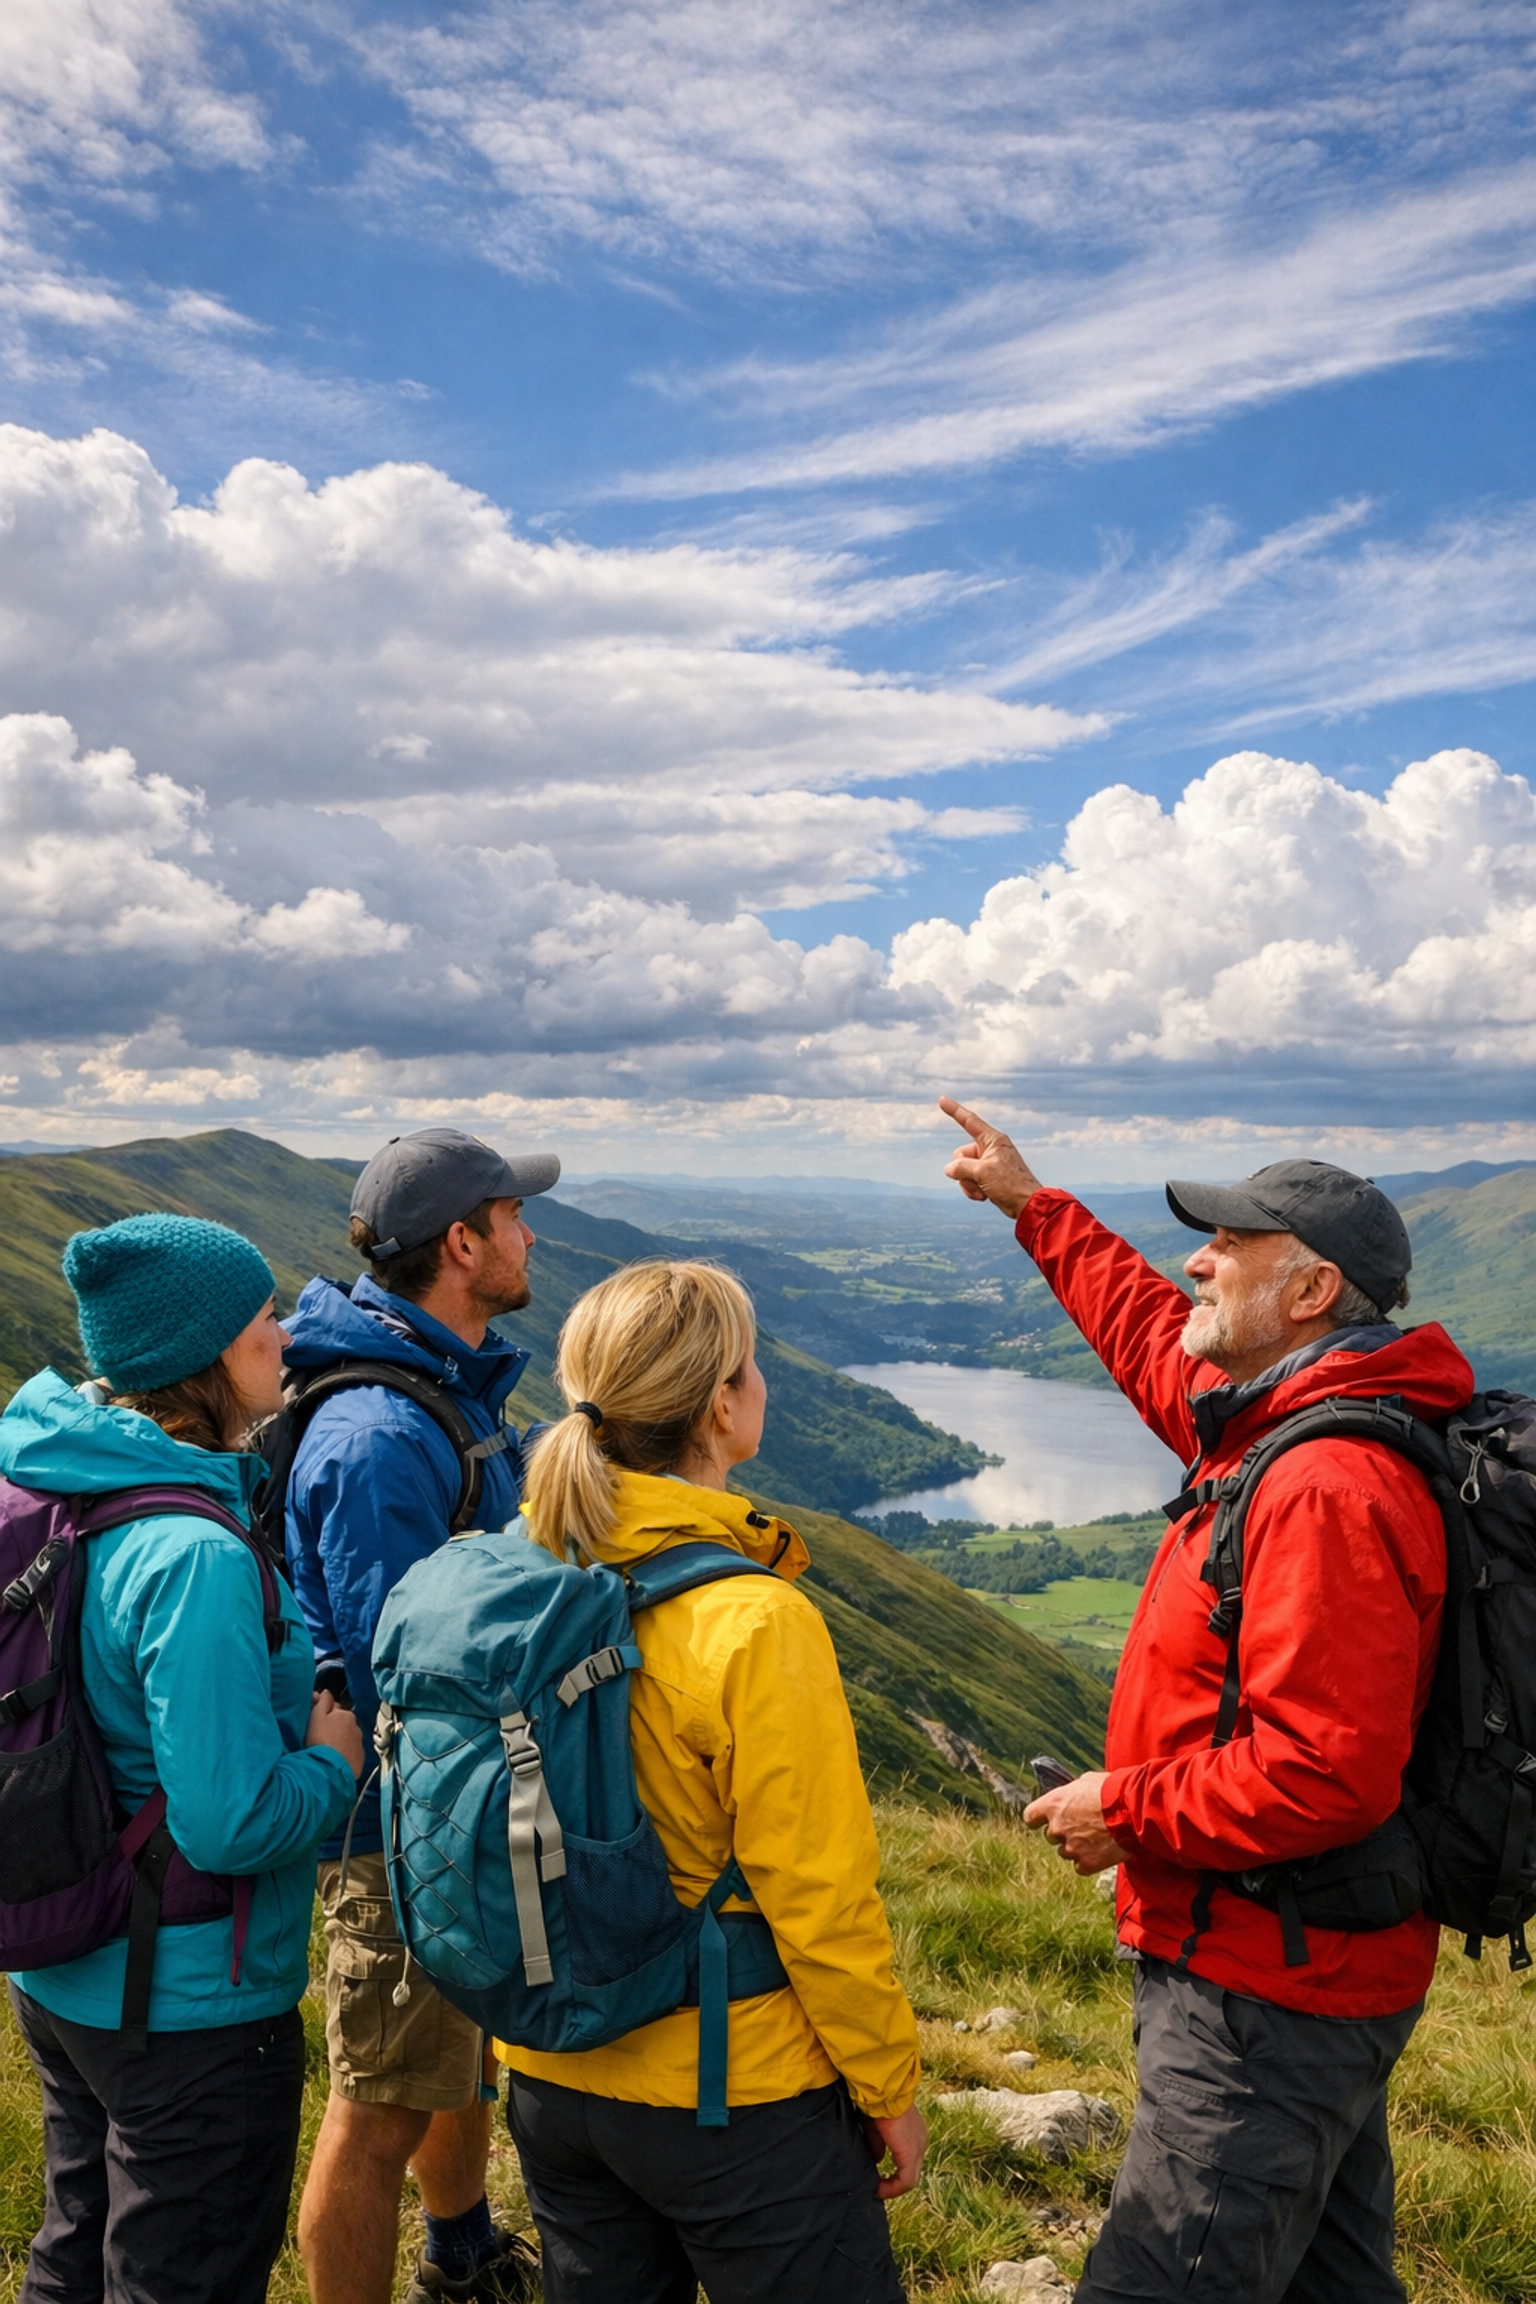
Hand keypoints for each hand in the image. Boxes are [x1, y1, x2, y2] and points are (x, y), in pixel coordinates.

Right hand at [306, 1689, 364, 1780]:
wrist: (330, 1770)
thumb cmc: (320, 1741)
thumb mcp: (316, 1718)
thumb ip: (322, 1702)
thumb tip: (325, 1691)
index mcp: (346, 1715)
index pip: (335, 1710)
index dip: (325, 1715)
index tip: (317, 1723)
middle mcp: (356, 1727)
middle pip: (344, 1724)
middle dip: (335, 1727)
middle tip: (321, 1737)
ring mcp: (360, 1744)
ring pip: (349, 1738)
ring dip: (341, 1741)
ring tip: (329, 1750)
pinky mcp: (360, 1760)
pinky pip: (352, 1753)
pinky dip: (346, 1754)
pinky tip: (336, 1760)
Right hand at [863, 2103, 927, 2198]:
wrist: (882, 2092)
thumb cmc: (877, 2102)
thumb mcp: (875, 2127)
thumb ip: (877, 2143)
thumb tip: (877, 2159)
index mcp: (913, 2131)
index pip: (907, 2157)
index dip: (893, 2169)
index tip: (877, 2176)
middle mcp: (920, 2140)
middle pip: (910, 2170)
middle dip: (893, 2181)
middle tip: (876, 2187)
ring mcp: (918, 2147)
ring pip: (909, 2178)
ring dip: (892, 2187)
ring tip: (877, 2190)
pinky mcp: (911, 2154)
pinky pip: (906, 2181)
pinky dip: (892, 2188)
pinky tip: (878, 2190)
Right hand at [939, 1098, 1041, 1218]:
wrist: (1027, 1205)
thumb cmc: (1010, 1184)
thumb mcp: (981, 1173)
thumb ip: (961, 1167)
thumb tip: (950, 1169)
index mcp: (993, 1140)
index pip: (969, 1121)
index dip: (954, 1110)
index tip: (942, 1099)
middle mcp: (990, 1148)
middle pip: (961, 1154)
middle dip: (963, 1171)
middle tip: (979, 1180)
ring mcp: (989, 1163)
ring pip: (963, 1170)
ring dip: (968, 1184)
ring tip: (983, 1192)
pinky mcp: (989, 1177)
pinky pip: (969, 1180)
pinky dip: (973, 1189)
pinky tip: (984, 1197)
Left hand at [1024, 1770, 1124, 1873]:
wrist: (1133, 1811)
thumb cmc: (1112, 1791)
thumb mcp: (1086, 1781)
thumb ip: (1072, 1793)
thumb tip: (1071, 1797)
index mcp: (1053, 1804)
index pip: (1030, 1817)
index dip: (1038, 1819)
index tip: (1043, 1820)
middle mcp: (1057, 1827)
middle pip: (1051, 1836)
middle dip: (1064, 1832)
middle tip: (1083, 1827)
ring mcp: (1071, 1848)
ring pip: (1065, 1852)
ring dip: (1076, 1847)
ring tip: (1096, 1837)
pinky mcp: (1086, 1864)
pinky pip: (1080, 1866)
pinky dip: (1089, 1861)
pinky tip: (1101, 1851)